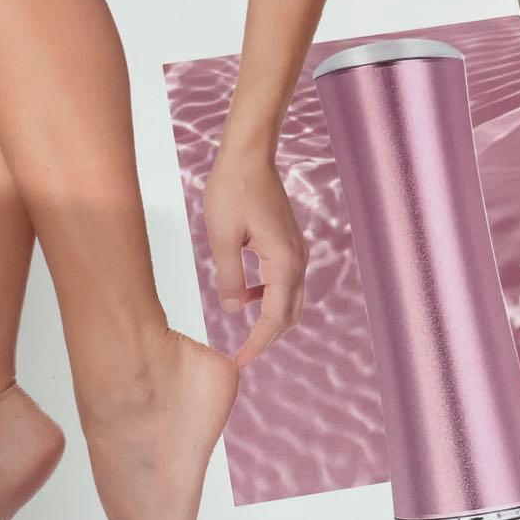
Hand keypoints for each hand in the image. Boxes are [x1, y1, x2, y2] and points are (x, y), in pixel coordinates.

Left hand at [203, 151, 308, 367]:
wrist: (248, 157)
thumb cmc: (232, 190)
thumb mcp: (222, 239)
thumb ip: (230, 278)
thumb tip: (234, 310)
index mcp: (284, 262)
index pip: (275, 317)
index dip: (257, 344)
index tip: (238, 363)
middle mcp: (297, 260)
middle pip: (288, 314)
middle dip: (267, 339)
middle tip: (241, 357)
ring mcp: (296, 252)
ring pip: (289, 300)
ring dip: (269, 320)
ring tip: (243, 335)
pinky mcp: (288, 245)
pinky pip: (283, 282)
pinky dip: (268, 298)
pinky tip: (245, 297)